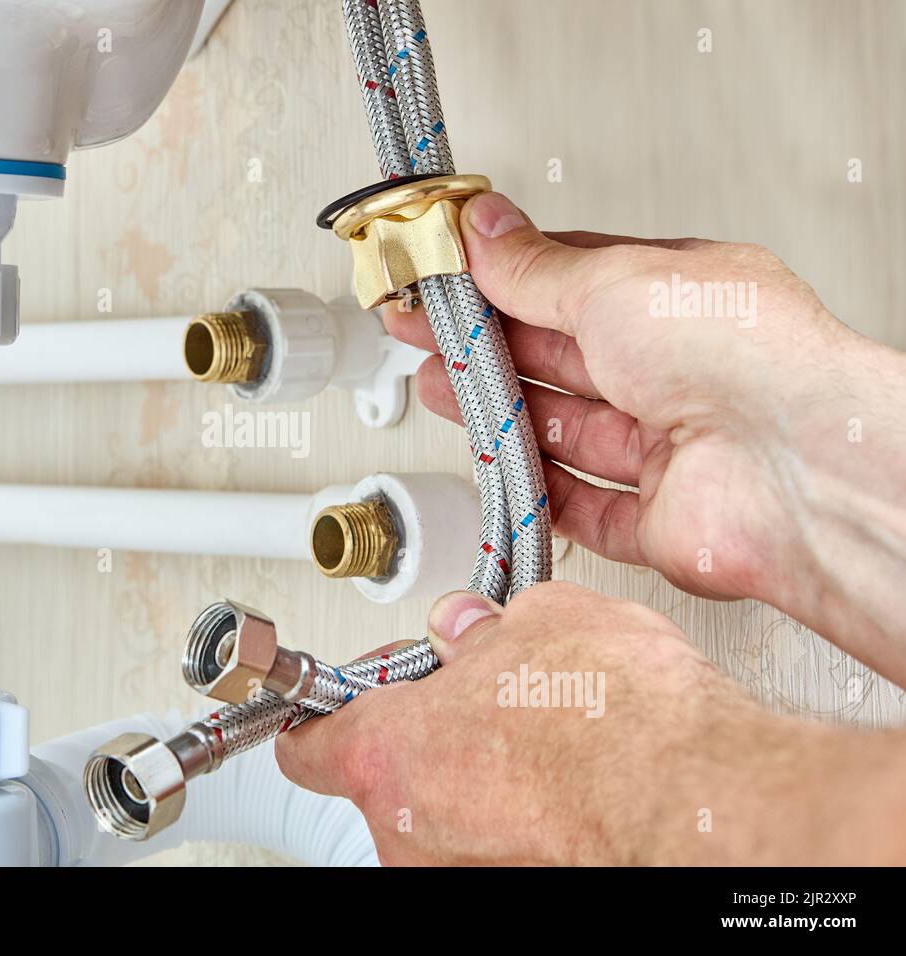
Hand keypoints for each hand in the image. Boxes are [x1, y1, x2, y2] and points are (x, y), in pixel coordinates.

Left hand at [276, 583, 905, 865]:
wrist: (700, 796)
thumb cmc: (623, 720)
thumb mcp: (542, 624)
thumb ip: (482, 632)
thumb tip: (469, 632)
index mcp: (390, 754)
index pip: (309, 743)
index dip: (327, 714)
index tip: (344, 701)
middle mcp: (410, 832)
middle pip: (384, 781)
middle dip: (427, 738)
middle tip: (477, 703)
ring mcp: (461, 875)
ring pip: (443, 819)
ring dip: (475, 782)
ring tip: (540, 746)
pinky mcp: (513, 890)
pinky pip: (494, 846)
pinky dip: (516, 820)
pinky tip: (567, 788)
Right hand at [385, 192, 905, 682]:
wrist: (795, 473)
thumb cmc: (742, 358)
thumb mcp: (614, 282)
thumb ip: (535, 267)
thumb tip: (485, 229)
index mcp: (678, 299)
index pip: (573, 281)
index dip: (503, 278)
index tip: (448, 276)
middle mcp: (677, 371)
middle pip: (559, 358)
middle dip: (486, 345)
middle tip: (423, 331)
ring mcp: (668, 448)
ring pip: (562, 429)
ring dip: (498, 410)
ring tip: (441, 388)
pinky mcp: (657, 518)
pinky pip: (581, 506)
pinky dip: (536, 489)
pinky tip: (498, 466)